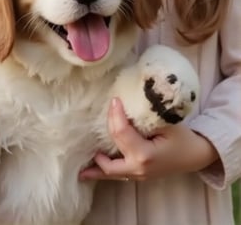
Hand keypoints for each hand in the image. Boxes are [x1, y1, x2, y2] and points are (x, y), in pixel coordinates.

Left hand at [80, 97, 218, 181]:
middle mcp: (137, 168)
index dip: (115, 114)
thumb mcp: (167, 122)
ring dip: (96, 166)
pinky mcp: (138, 175)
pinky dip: (104, 171)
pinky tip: (89, 172)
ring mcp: (137, 175)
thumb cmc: (183, 137)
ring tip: (80, 164)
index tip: (114, 100)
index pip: (121, 132)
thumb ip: (146, 114)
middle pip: (110, 154)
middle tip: (102, 117)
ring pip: (111, 171)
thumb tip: (127, 100)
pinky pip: (117, 175)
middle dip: (105, 134)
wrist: (196, 155)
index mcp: (144, 155)